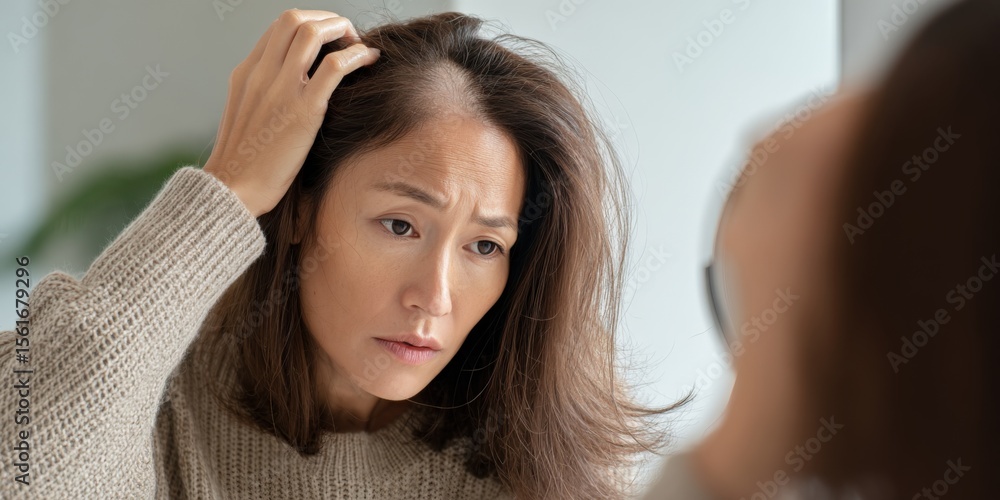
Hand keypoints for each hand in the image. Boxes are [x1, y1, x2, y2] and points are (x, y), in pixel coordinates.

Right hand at [203, 9, 379, 216]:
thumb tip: (296, 85)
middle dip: (326, 19)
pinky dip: (357, 56)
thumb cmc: (246, 162)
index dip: (310, 24)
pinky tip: (369, 60)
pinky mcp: (303, 111)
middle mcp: (261, 73)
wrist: (233, 189)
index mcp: (247, 72)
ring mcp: (281, 89)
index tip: (330, 39)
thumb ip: (266, 93)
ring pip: (313, 33)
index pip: (279, 27)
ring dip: (343, 30)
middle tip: (347, 37)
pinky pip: (335, 66)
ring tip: (360, 45)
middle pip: (294, 19)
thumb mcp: (248, 116)